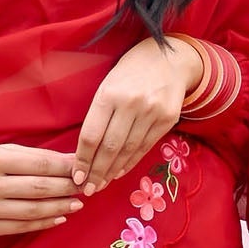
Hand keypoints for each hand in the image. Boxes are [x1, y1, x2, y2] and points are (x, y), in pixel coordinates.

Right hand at [0, 144, 84, 237]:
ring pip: (34, 211)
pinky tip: (59, 217)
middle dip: (68, 188)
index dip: (66, 168)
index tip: (83, 168)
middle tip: (87, 186)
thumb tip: (69, 162)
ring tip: (78, 203)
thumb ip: (31, 157)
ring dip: (61, 207)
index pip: (40, 165)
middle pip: (40, 188)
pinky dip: (44, 223)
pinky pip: (21, 227)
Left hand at [72, 38, 201, 194]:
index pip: (92, 135)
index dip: (83, 160)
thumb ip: (98, 112)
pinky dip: (131, 162)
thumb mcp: (108, 82)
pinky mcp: (167, 119)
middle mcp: (131, 103)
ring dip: (113, 171)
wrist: (171, 58)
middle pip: (110, 147)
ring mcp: (152, 112)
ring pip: (128, 150)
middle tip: (88, 189)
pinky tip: (120, 172)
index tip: (77, 176)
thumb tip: (85, 149)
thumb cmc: (131, 70)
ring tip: (102, 184)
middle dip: (97, 172)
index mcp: (110, 93)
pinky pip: (146, 147)